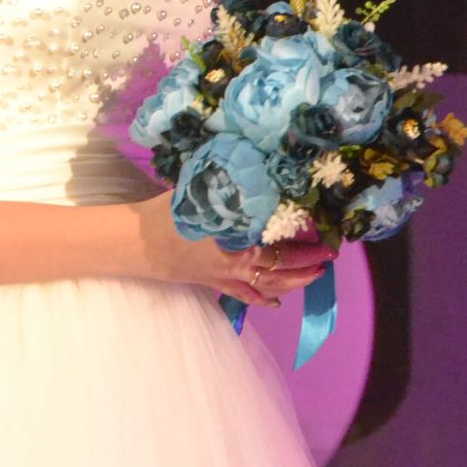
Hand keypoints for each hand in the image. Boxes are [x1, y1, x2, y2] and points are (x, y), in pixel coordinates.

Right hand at [136, 195, 335, 304]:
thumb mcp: (202, 190)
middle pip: (283, 266)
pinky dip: (263, 300)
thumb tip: (255, 163)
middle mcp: (240, 261)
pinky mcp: (214, 283)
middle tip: (329, 254)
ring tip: (315, 275)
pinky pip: (245, 295)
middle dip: (309, 262)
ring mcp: (227, 276)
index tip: (325, 232)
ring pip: (270, 284)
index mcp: (241, 238)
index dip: (308, 240)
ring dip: (295, 281)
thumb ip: (231, 184)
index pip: (284, 242)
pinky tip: (277, 303)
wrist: (138, 242)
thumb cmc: (168, 212)